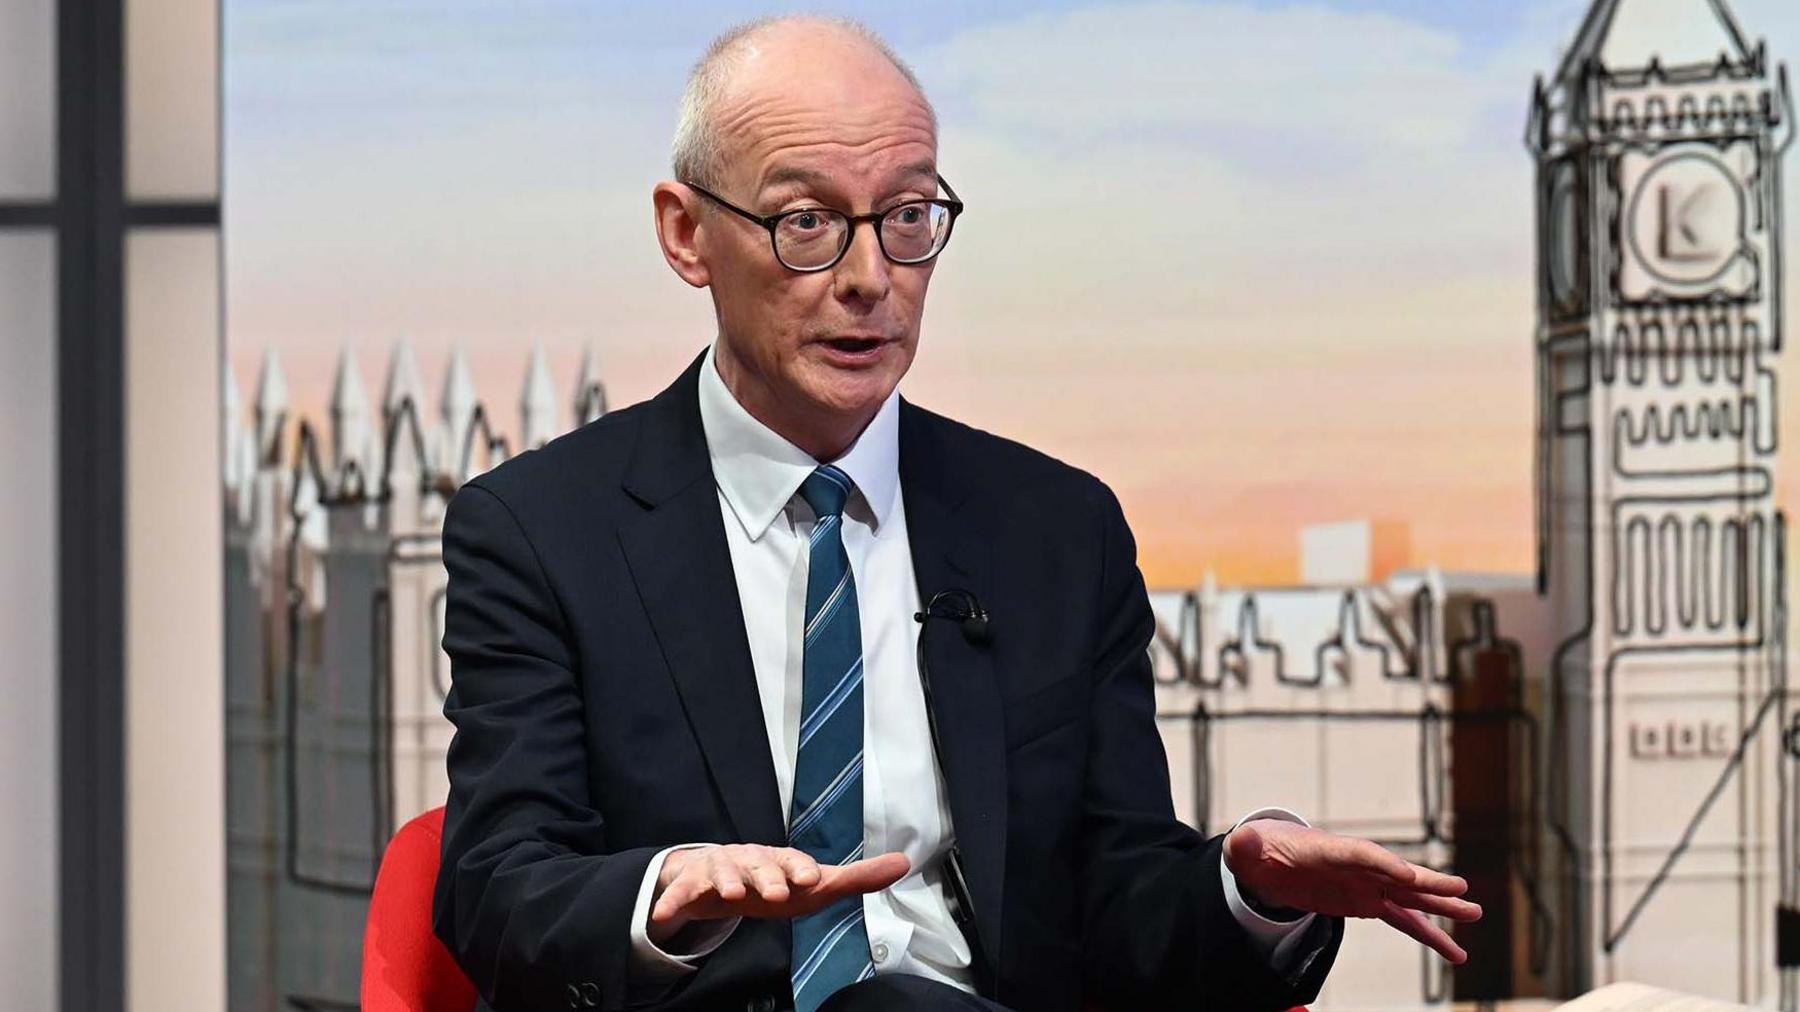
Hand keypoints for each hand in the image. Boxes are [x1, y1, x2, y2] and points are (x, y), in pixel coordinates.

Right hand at [648, 844, 909, 945]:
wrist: (718, 881)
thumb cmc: (773, 883)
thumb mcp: (813, 886)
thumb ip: (856, 878)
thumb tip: (903, 862)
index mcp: (781, 860)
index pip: (793, 861)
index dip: (801, 868)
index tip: (811, 878)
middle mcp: (751, 858)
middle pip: (759, 864)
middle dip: (767, 876)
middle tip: (776, 892)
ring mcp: (719, 867)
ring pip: (721, 871)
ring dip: (725, 881)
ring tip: (730, 897)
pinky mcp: (692, 881)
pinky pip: (682, 891)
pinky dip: (673, 901)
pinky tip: (665, 915)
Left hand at [1223, 819, 1482, 963]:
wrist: (1270, 859)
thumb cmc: (1262, 848)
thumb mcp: (1248, 846)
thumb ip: (1246, 844)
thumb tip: (1239, 840)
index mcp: (1332, 849)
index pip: (1363, 854)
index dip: (1384, 863)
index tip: (1407, 875)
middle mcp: (1359, 866)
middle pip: (1399, 873)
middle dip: (1428, 882)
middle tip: (1461, 889)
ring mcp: (1368, 886)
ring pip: (1412, 899)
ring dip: (1442, 908)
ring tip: (1474, 915)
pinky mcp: (1369, 904)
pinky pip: (1406, 922)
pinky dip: (1431, 936)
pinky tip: (1455, 953)